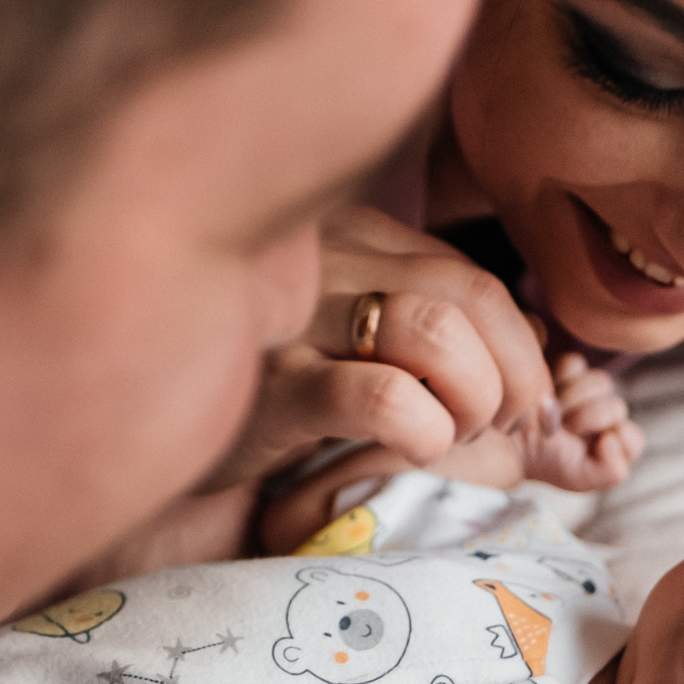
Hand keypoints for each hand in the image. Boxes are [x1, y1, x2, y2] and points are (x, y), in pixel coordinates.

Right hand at [211, 205, 553, 490]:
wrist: (146, 434)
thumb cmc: (263, 390)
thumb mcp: (346, 333)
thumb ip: (426, 318)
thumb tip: (537, 341)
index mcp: (348, 236)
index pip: (472, 275)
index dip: (518, 344)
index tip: (517, 401)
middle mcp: (324, 259)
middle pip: (471, 298)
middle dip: (514, 374)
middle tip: (498, 426)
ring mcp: (294, 318)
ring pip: (439, 334)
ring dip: (475, 400)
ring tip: (454, 435)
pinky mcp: (272, 387)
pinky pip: (384, 398)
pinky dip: (425, 431)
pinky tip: (410, 448)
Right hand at [511, 353, 644, 492]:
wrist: (505, 436)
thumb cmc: (542, 459)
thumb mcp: (577, 478)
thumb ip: (611, 471)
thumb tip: (613, 437)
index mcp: (612, 442)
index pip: (632, 438)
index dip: (614, 440)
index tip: (589, 446)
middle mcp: (604, 415)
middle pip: (616, 407)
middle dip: (585, 420)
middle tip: (562, 429)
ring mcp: (588, 390)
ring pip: (601, 383)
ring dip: (572, 399)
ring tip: (552, 412)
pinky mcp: (568, 369)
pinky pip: (576, 364)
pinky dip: (561, 378)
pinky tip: (545, 392)